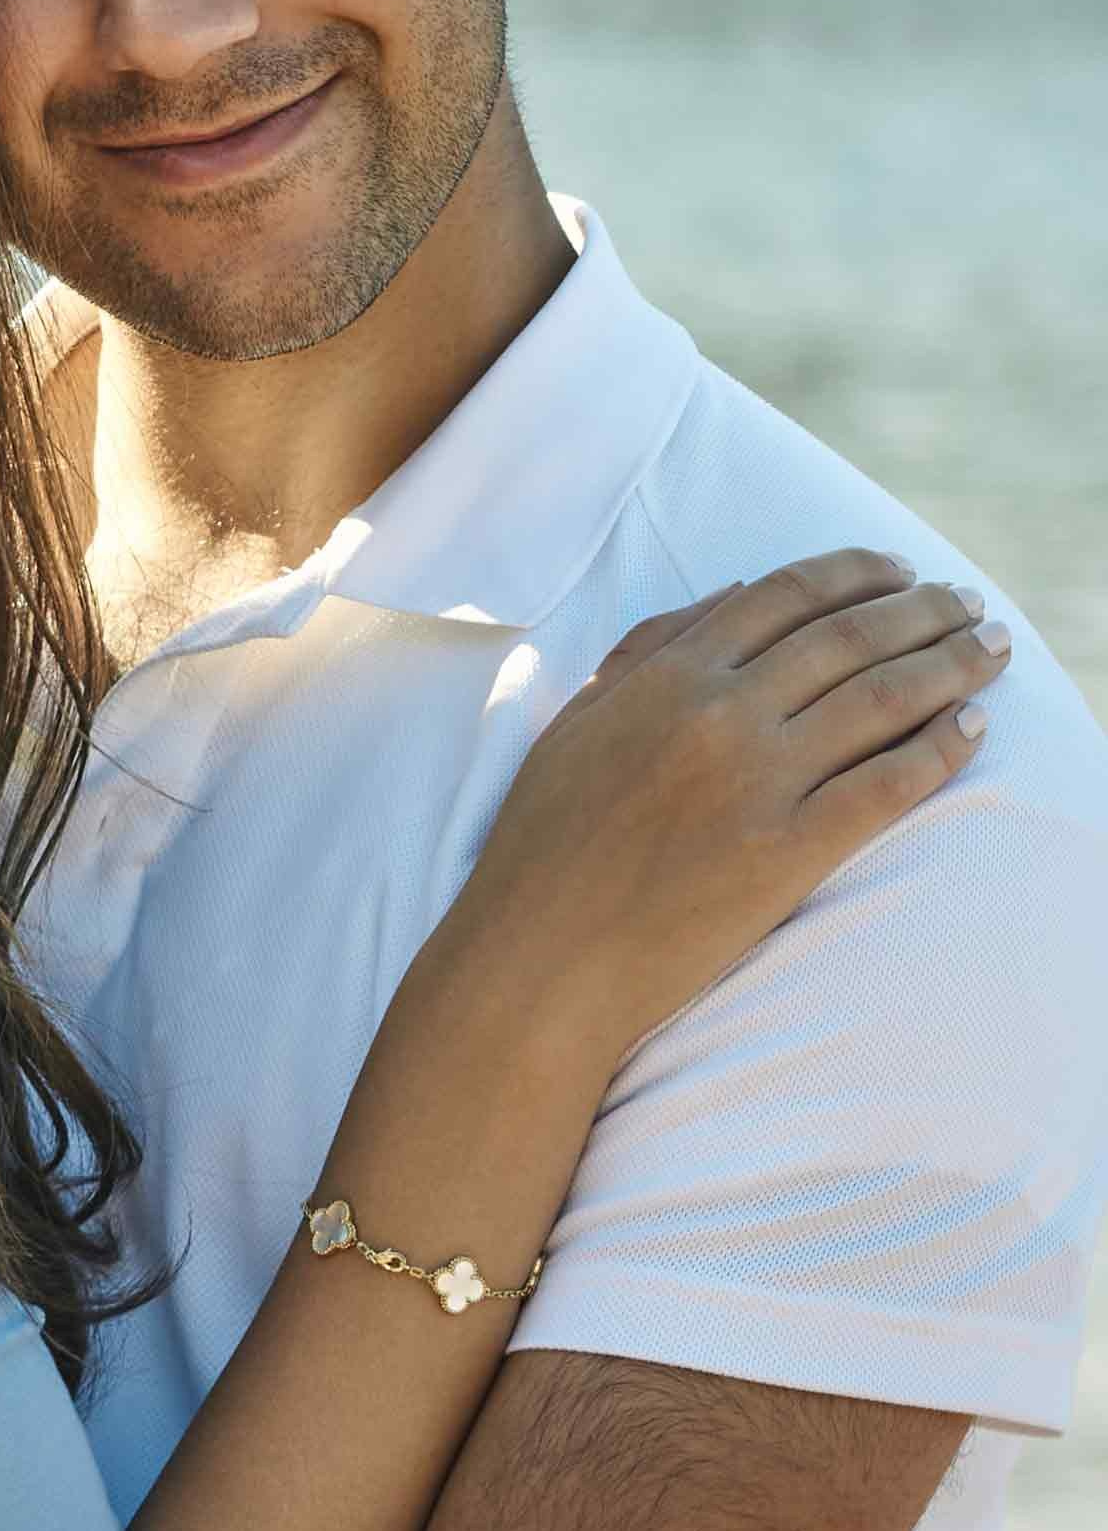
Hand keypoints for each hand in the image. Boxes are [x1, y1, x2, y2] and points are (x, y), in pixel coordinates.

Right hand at [456, 549, 1006, 1057]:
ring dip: (952, 664)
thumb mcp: (578, 722)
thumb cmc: (544, 844)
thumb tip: (739, 591)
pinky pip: (887, 786)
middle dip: (924, 610)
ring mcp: (756, 784)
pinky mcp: (786, 854)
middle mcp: (719, 714)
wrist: (539, 959)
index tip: (903, 571)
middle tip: (969, 601)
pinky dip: (940, 749)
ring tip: (992, 650)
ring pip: (883, 700)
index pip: (787, 595)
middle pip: (850, 637)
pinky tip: (973, 728)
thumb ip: (651, 648)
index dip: (858, 573)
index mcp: (667, 675)